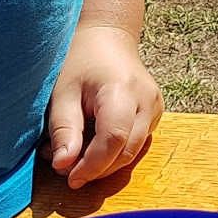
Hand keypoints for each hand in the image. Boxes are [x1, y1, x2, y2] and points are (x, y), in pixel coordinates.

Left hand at [44, 22, 163, 189]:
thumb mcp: (62, 93)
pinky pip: (136, 143)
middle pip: (126, 151)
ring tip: (76, 154)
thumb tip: (64, 166)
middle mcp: (147, 100)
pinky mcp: (155, 113)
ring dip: (104, 163)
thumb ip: (64, 130)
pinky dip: (114, 153)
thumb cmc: (80, 62)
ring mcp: (155, 107)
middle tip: (67, 169)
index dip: (92, 165)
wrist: (108, 39)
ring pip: (133, 152)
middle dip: (97, 169)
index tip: (70, 179)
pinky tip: (93, 144)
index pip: (113, 139)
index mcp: (122, 90)